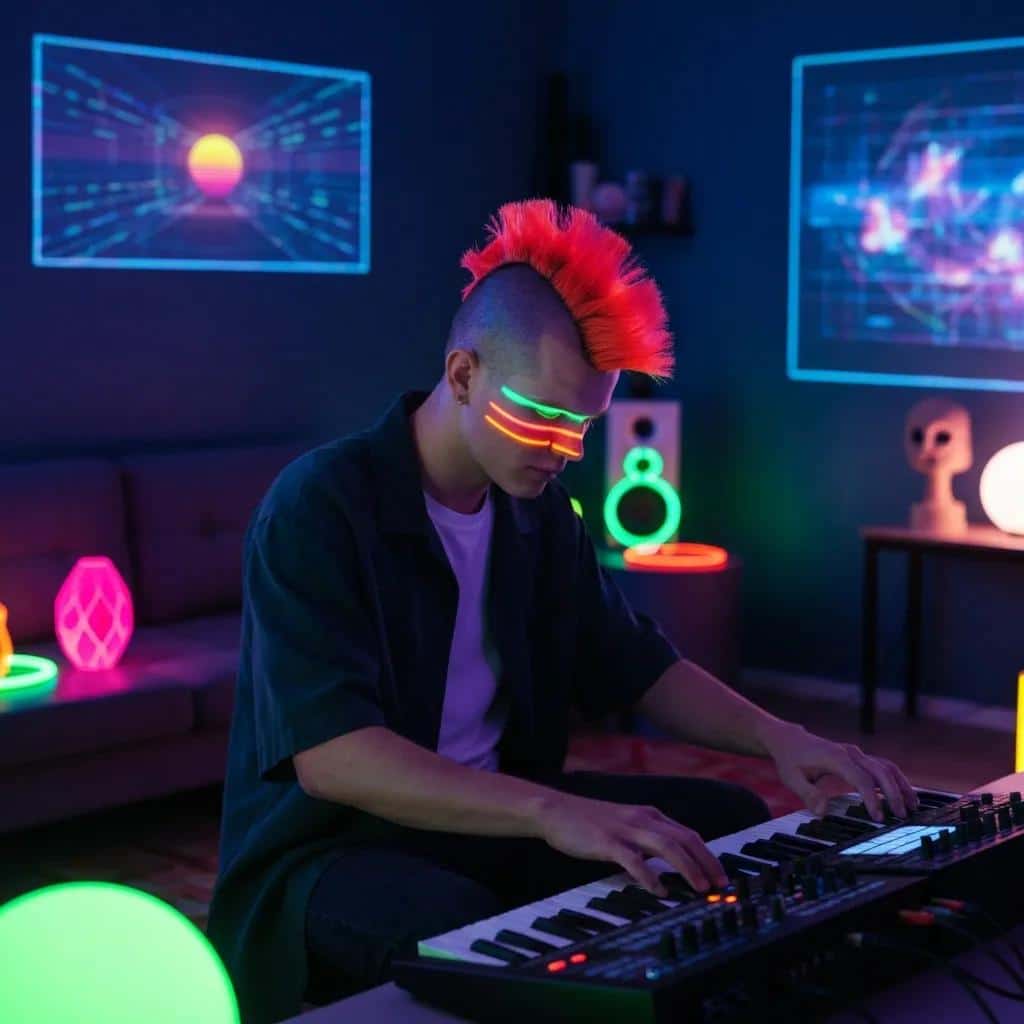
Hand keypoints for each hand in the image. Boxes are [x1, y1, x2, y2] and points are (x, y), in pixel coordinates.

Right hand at [534, 792, 728, 896]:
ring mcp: (625, 829)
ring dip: (687, 868)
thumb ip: (648, 839)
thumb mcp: (627, 825)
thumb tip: (673, 863)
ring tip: (699, 888)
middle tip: (720, 886)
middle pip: (684, 839)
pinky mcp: (607, 842)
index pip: (688, 834)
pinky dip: (650, 875)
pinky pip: (634, 859)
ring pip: (666, 846)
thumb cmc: (590, 822)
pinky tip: (659, 890)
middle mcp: (642, 819)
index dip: (709, 855)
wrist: (556, 811)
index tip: (721, 876)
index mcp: (649, 815)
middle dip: (706, 863)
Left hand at [760, 720, 918, 821]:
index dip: (872, 798)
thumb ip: (807, 794)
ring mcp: (856, 753)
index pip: (861, 779)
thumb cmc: (790, 759)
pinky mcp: (858, 757)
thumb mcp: (791, 777)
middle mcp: (850, 753)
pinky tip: (904, 795)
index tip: (878, 817)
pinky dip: (895, 779)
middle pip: (880, 771)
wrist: (790, 739)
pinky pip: (882, 766)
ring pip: (886, 766)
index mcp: (835, 757)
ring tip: (913, 805)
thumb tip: (822, 811)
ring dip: (901, 785)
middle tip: (901, 816)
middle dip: (894, 793)